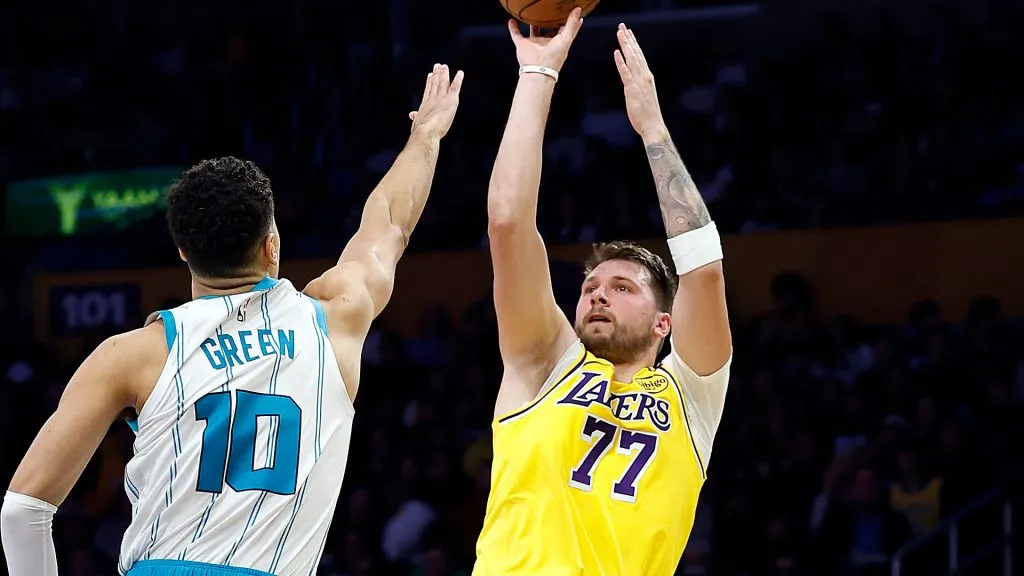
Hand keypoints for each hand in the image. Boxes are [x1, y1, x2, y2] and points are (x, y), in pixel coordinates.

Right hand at [408, 63, 464, 138]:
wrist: (425, 132)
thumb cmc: (420, 131)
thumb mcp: (416, 123)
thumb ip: (416, 117)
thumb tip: (411, 114)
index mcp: (425, 105)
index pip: (428, 91)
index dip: (429, 83)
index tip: (430, 75)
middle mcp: (433, 99)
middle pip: (434, 84)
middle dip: (436, 75)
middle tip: (437, 66)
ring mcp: (441, 98)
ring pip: (443, 83)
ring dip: (444, 74)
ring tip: (445, 66)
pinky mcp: (451, 100)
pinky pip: (455, 87)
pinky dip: (458, 79)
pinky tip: (460, 73)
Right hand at [506, 8, 583, 71]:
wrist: (538, 69)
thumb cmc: (554, 56)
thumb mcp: (567, 38)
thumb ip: (572, 24)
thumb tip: (578, 10)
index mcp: (558, 41)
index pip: (563, 28)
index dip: (566, 19)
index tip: (568, 9)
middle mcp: (546, 42)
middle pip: (548, 28)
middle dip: (550, 19)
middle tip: (550, 8)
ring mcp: (534, 43)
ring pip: (533, 30)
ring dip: (532, 22)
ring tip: (532, 11)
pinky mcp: (522, 45)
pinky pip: (516, 34)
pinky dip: (513, 28)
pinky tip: (512, 20)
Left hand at [614, 24, 667, 141]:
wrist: (653, 126)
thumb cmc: (648, 114)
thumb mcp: (643, 95)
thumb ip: (638, 85)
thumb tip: (632, 80)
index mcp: (647, 77)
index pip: (639, 56)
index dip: (633, 44)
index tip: (628, 33)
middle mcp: (644, 76)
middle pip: (636, 54)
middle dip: (629, 39)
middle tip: (622, 27)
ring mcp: (639, 82)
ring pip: (631, 59)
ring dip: (625, 45)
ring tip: (619, 33)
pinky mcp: (632, 89)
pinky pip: (625, 73)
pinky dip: (621, 62)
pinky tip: (616, 53)